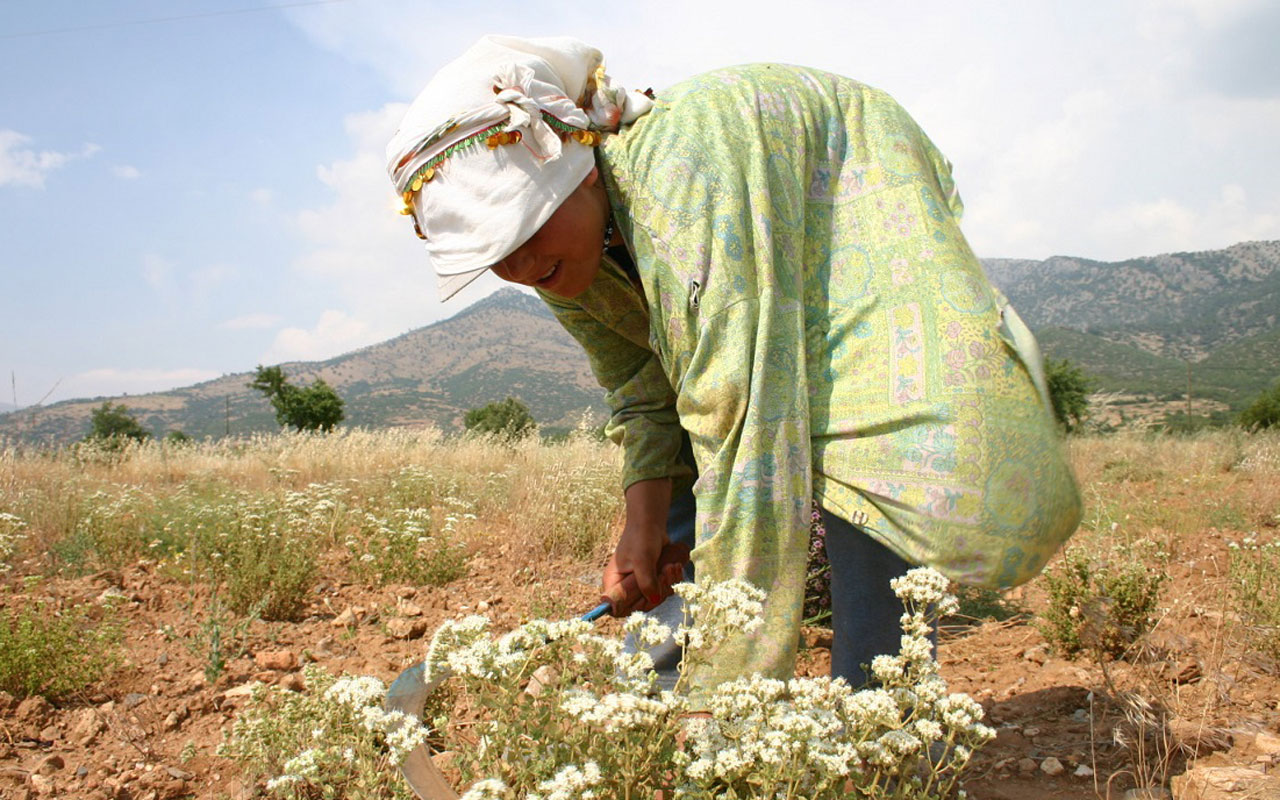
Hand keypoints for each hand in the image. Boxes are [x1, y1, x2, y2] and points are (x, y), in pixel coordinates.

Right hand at [602, 478, 680, 614]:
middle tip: (665, 572)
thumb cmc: (641, 538)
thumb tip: (654, 600)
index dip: (632, 606)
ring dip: (667, 583)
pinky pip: (662, 590)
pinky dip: (671, 580)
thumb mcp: (643, 559)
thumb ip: (646, 581)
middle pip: (640, 605)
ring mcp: (638, 584)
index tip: (649, 595)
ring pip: (655, 598)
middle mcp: (624, 586)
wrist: (650, 524)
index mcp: (613, 581)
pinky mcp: (651, 580)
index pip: (617, 606)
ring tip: (672, 565)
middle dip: (657, 590)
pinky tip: (675, 566)